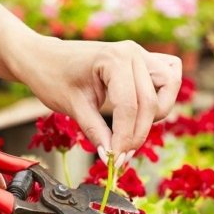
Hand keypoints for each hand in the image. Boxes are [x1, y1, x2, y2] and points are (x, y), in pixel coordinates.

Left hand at [13, 37, 181, 165]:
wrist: (44, 58)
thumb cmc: (53, 77)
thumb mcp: (73, 107)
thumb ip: (95, 131)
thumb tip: (111, 156)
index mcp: (114, 59)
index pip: (129, 107)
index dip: (124, 139)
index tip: (115, 161)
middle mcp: (133, 52)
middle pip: (151, 102)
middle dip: (137, 134)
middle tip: (120, 156)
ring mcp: (140, 54)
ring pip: (168, 87)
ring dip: (155, 113)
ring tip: (131, 131)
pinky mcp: (141, 60)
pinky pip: (167, 76)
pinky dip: (162, 94)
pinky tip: (143, 110)